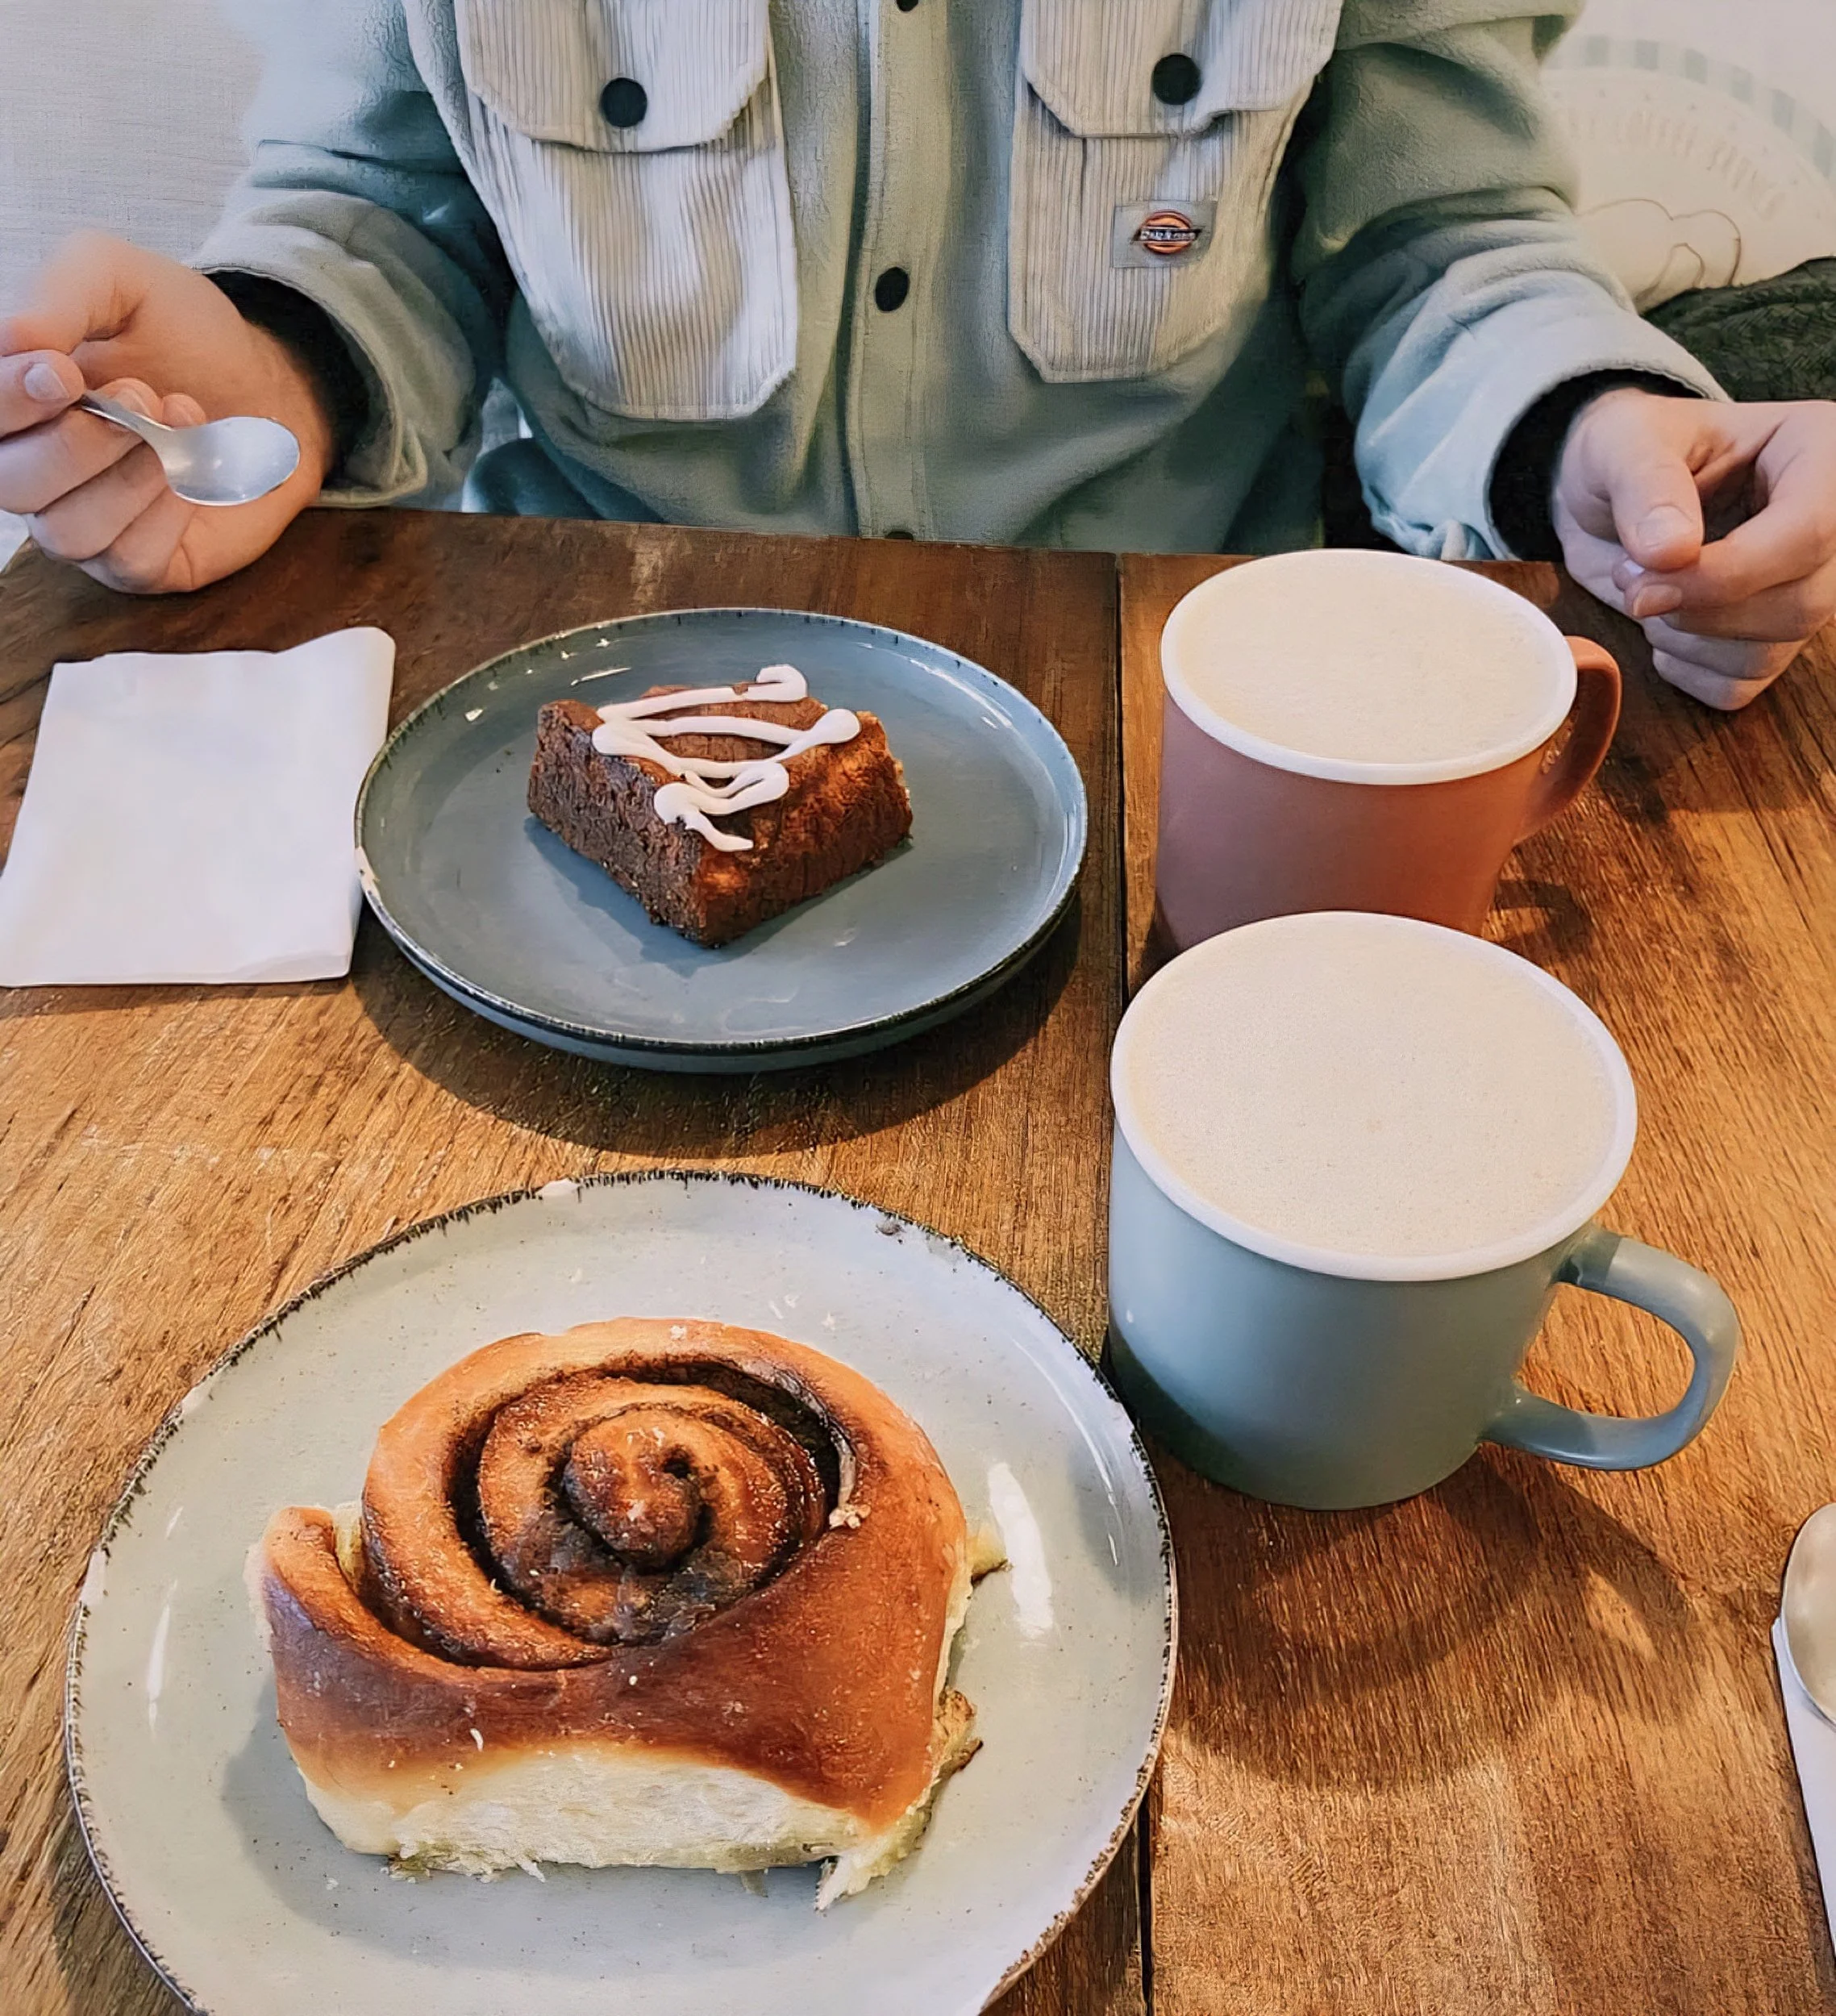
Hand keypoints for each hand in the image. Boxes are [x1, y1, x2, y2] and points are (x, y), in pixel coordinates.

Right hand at [0, 231, 335, 594]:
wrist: (270, 383)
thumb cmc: (184, 334)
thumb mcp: (117, 277)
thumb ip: (58, 294)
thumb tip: (15, 341)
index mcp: (15, 401)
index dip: (10, 400)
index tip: (64, 373)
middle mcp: (36, 469)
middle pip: (12, 484)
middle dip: (78, 443)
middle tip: (143, 396)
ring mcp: (87, 522)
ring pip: (68, 532)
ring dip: (129, 478)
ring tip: (182, 423)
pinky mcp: (142, 563)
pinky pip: (129, 559)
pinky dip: (166, 514)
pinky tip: (195, 474)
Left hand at [1552, 388, 1835, 709]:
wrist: (1603, 494)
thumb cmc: (1624, 452)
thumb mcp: (1620, 443)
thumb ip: (1646, 485)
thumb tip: (1672, 552)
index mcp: (1818, 454)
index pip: (1810, 532)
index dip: (1727, 573)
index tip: (1643, 582)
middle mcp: (1831, 524)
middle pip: (1803, 603)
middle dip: (1700, 610)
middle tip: (1632, 582)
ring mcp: (1807, 586)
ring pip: (1773, 651)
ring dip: (1687, 640)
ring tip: (1643, 594)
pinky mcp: (1770, 637)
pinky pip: (1740, 685)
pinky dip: (1687, 670)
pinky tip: (1662, 627)